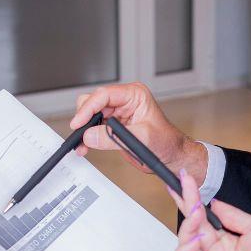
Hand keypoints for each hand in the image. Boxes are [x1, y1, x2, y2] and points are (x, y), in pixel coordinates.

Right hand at [70, 82, 207, 181]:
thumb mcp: (142, 138)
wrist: (170, 156)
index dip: (88, 108)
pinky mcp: (112, 126)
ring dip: (84, 129)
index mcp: (134, 94)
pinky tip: (85, 146)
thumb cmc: (166, 142)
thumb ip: (114, 137)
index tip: (79, 122)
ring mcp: (117, 113)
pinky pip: (93, 128)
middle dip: (84, 117)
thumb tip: (90, 135)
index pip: (104, 95)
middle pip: (93, 101)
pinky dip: (87, 137)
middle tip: (80, 133)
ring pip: (90, 115)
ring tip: (82, 144)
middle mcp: (124, 100)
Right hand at [168, 169, 250, 250]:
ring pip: (183, 248)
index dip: (192, 202)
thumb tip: (213, 203)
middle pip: (191, 231)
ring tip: (196, 212)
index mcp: (225, 246)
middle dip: (186, 206)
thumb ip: (230, 215)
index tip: (186, 181)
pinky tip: (196, 240)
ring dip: (186, 227)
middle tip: (183, 183)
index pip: (202, 222)